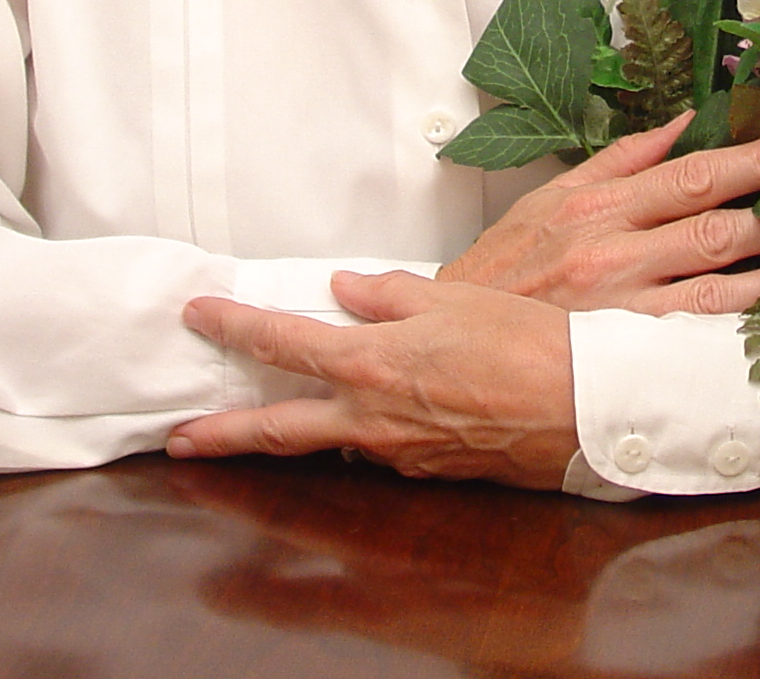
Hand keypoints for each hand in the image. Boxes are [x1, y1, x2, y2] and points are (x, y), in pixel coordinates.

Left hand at [170, 271, 575, 488]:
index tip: (198, 314)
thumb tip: (345, 288)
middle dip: (221, 437)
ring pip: (325, 447)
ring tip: (252, 433)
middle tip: (179, 441)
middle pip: (276, 431)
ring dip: (287, 440)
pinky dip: (353, 439)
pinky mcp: (427, 470)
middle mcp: (372, 418)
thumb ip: (388, 293)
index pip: (281, 343)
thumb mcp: (452, 298)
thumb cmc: (525, 344)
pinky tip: (355, 426)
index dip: (233, 326)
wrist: (580, 406)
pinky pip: (375, 452)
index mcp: (371, 363)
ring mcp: (397, 452)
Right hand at [441, 114, 759, 313]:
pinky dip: (745, 308)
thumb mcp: (549, 199)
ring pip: (715, 274)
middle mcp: (615, 252)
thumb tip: (682, 124)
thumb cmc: (504, 270)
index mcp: (597, 208)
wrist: (457, 343)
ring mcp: (626, 305)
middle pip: (714, 220)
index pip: (689, 174)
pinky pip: (699, 325)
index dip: (750, 159)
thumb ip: (620, 160)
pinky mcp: (628, 348)